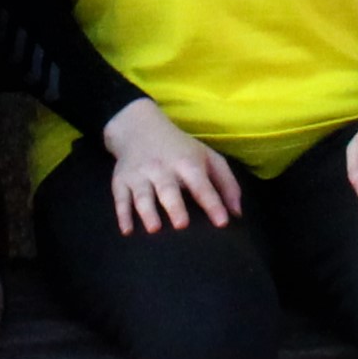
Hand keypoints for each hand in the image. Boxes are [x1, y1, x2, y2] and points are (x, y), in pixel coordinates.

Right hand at [105, 98, 243, 234]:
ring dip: (147, 211)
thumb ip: (226, 183)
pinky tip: (127, 231)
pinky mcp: (121, 180)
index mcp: (187, 163)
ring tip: (154, 229)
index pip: (201, 184)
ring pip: (142, 194)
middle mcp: (162, 168)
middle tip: (182, 225)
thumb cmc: (180, 148)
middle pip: (168, 189)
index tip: (222, 222)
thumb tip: (237, 213)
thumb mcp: (207, 157)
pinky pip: (120, 198)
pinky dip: (122, 214)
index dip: (212, 202)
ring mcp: (140, 174)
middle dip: (175, 206)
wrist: (138, 127)